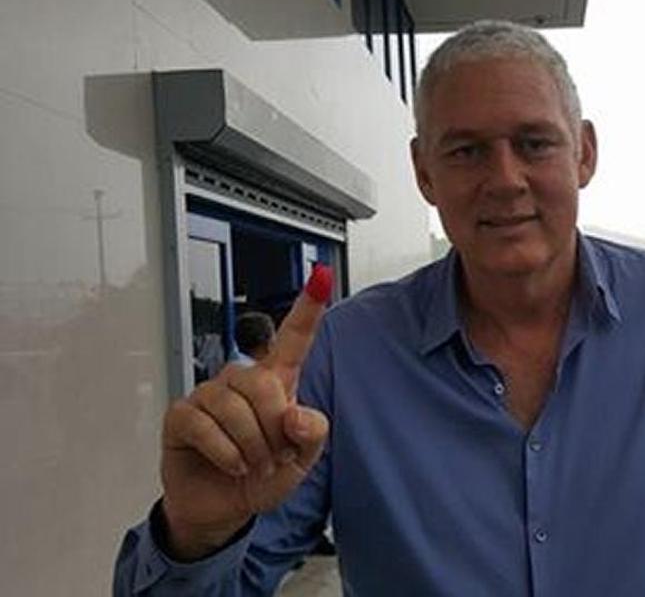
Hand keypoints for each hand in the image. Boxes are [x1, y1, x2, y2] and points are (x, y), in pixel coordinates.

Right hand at [159, 265, 333, 559]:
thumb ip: (312, 434)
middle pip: (262, 383)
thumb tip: (294, 413)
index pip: (294, 339)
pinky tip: (232, 465)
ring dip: (251, 446)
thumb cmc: (263, 475)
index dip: (308, 308)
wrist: (224, 508)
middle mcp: (241, 382)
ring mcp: (208, 396)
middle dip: (273, 429)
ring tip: (253, 465)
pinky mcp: (181, 416)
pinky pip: (205, 426)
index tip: (321, 277)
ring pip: (234, 407)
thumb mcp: (302, 460)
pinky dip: (226, 454)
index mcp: (277, 382)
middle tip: (274, 456)